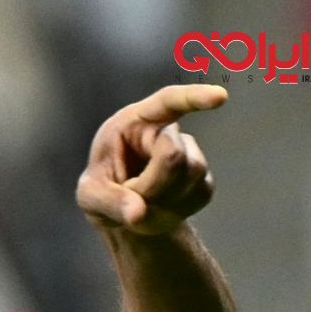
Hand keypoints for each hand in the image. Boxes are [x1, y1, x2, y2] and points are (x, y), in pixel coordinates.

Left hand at [76, 84, 226, 235]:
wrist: (124, 210)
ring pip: (193, 174)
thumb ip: (110, 203)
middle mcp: (165, 132)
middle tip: (131, 203)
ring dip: (164, 199)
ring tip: (142, 203)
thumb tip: (139, 214)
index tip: (220, 97)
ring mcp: (189, 155)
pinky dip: (178, 210)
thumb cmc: (102, 191)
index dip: (193, 98)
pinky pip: (201, 194)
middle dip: (152, 186)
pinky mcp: (203, 180)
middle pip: (174, 156)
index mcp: (133, 123)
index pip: (167, 102)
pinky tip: (161, 210)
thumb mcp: (91, 197)